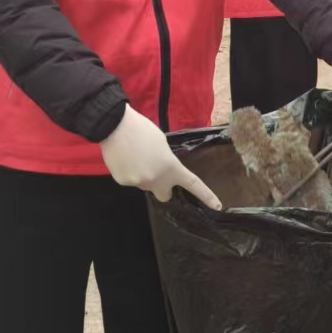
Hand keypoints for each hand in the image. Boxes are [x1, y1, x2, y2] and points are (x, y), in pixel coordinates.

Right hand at [100, 108, 221, 208]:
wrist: (114, 126)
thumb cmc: (142, 129)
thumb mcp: (162, 144)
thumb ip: (166, 162)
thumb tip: (160, 170)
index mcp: (171, 167)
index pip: (193, 184)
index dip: (206, 196)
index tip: (217, 206)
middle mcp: (156, 180)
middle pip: (164, 195)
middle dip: (162, 188)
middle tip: (156, 172)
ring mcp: (138, 183)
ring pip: (144, 185)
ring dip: (143, 175)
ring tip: (134, 156)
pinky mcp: (123, 182)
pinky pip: (130, 180)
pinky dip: (129, 172)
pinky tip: (124, 158)